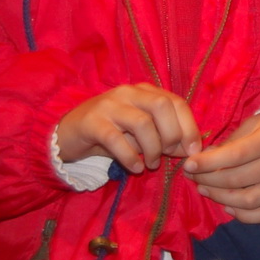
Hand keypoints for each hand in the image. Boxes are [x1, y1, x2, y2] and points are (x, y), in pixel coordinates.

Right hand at [56, 84, 199, 169]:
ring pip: (142, 122)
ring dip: (152, 148)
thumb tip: (190, 149)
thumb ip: (164, 136)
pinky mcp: (91, 122)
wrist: (67, 134)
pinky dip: (130, 157)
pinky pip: (116, 139)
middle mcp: (128, 93)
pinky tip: (135, 168)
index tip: (193, 150)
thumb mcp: (140, 133)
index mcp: (145, 92)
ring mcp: (108, 106)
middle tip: (169, 154)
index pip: (176, 102)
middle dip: (172, 134)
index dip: (189, 127)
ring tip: (151, 164)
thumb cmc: (111, 133)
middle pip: (162, 106)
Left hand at [183, 107, 259, 223]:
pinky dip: (242, 215)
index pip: (234, 155)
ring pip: (247, 200)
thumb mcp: (257, 122)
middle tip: (193, 176)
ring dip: (220, 197)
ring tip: (205, 189)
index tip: (188, 165)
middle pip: (236, 179)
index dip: (208, 163)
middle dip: (207, 179)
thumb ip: (232, 141)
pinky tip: (228, 206)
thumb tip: (205, 159)